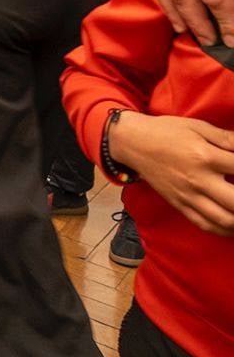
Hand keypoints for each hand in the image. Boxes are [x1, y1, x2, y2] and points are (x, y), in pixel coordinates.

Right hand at [108, 112, 233, 234]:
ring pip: (224, 219)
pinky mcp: (179, 204)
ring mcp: (188, 196)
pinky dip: (224, 230)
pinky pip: (205, 224)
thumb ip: (227, 138)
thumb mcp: (199, 127)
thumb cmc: (168, 131)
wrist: (133, 143)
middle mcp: (198, 180)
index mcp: (204, 156)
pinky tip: (233, 225)